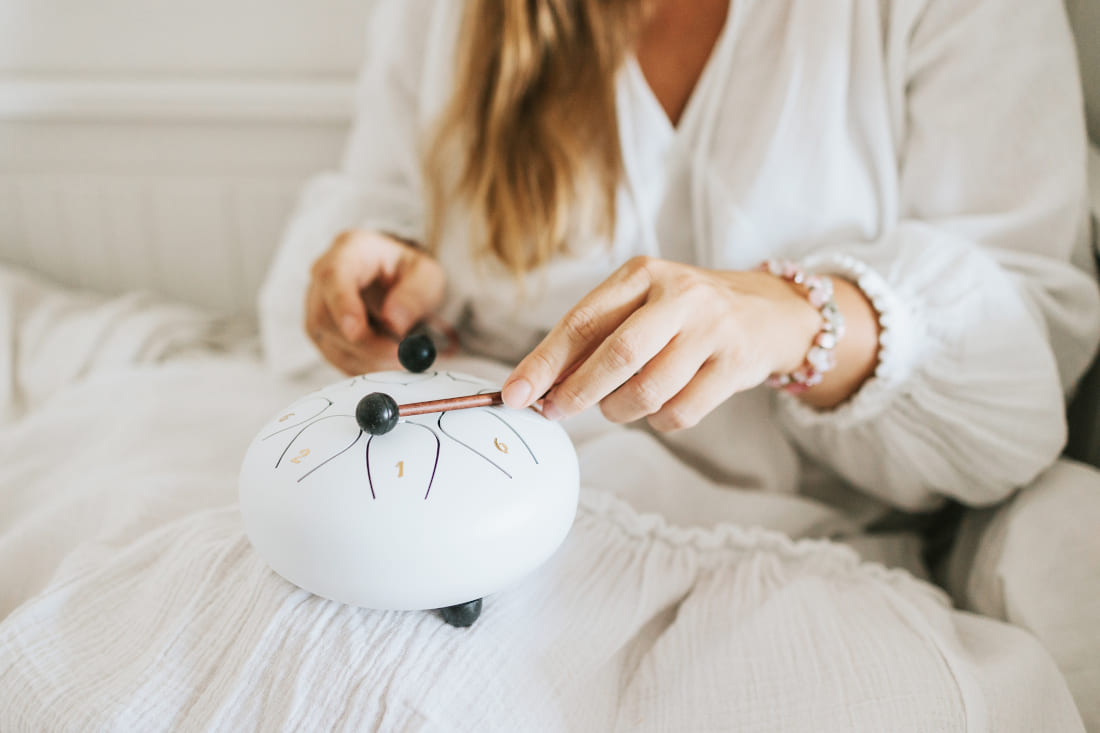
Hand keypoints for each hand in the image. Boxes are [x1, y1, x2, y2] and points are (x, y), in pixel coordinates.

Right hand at [305, 229, 445, 374]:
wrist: (399, 284)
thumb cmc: (410, 274)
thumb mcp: (427, 276)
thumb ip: (415, 295)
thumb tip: (393, 322)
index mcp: (350, 251)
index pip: (333, 276)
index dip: (341, 305)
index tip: (357, 332)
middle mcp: (324, 277)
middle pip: (325, 317)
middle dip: (364, 344)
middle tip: (401, 356)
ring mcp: (317, 306)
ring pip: (329, 343)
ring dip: (367, 359)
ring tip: (400, 358)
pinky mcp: (321, 334)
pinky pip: (335, 358)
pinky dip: (363, 367)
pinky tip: (385, 362)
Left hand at [501, 256, 821, 430]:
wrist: (769, 311)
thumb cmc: (686, 313)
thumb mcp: (642, 305)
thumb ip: (595, 338)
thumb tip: (540, 385)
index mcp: (644, 274)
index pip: (583, 320)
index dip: (544, 362)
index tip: (516, 393)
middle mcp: (680, 296)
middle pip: (618, 355)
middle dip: (577, 392)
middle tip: (555, 412)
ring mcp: (712, 330)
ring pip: (649, 390)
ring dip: (619, 410)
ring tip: (615, 405)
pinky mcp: (736, 364)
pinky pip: (681, 412)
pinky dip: (658, 421)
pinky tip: (658, 408)